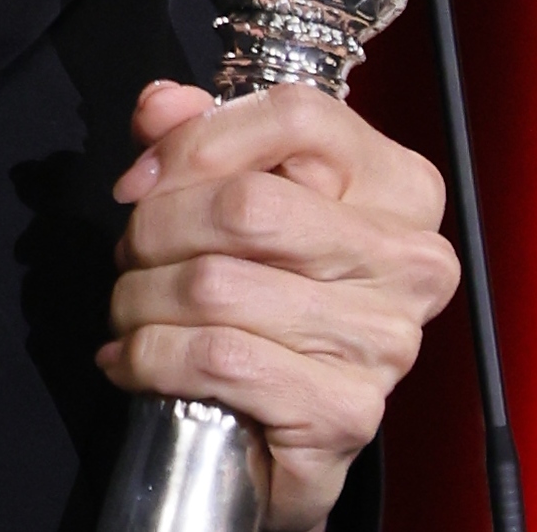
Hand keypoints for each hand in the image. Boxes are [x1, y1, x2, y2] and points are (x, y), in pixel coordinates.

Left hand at [97, 80, 459, 531]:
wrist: (298, 427)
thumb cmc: (277, 291)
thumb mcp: (249, 189)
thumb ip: (204, 132)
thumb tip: (158, 110)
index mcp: (399, 187)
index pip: (298, 116)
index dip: (199, 138)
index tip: (140, 179)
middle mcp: (407, 260)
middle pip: (245, 205)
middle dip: (156, 228)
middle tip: (130, 254)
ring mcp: (382, 339)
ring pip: (216, 286)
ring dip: (141, 297)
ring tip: (129, 307)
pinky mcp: (344, 412)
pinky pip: (217, 359)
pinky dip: (151, 356)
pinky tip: (134, 359)